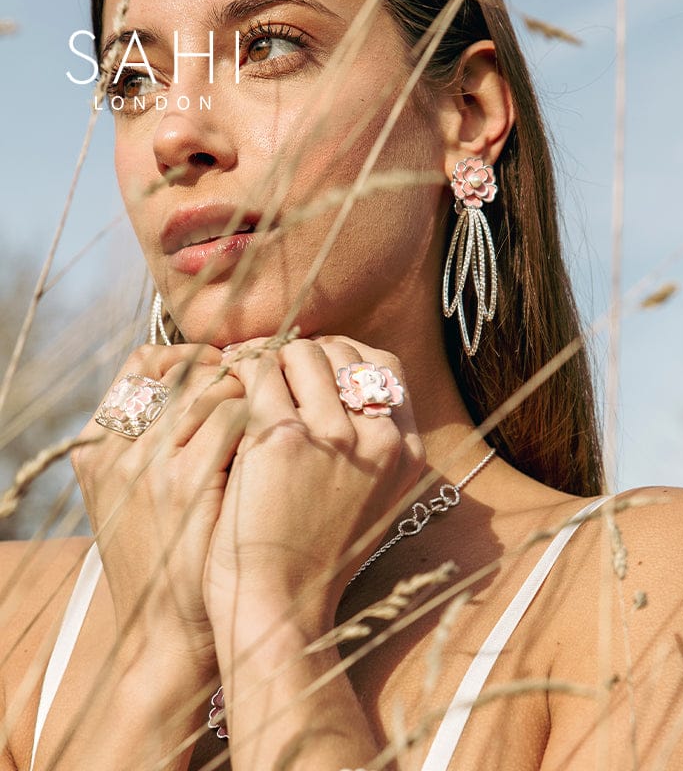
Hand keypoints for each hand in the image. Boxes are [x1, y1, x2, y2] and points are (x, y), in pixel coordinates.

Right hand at [72, 343, 247, 662]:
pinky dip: (262, 418)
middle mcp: (118, 447)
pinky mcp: (188, 482)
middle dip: (228, 368)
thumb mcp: (141, 496)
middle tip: (261, 383)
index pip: (142, 363)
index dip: (189, 356)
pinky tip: (278, 440)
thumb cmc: (170, 559)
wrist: (168, 633)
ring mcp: (149, 463)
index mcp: (98, 446)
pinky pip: (236, 415)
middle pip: (181, 367)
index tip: (224, 368)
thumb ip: (162, 441)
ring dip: (251, 391)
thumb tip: (214, 384)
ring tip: (272, 412)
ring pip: (212, 385)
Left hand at [204, 336, 424, 628]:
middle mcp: (379, 438)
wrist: (281, 612)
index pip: (384, 367)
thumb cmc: (315, 557)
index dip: (344, 355)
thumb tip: (336, 383)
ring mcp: (335, 436)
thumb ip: (366, 444)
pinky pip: (259, 374)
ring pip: (299, 352)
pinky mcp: (286, 439)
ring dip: (266, 357)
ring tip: (242, 377)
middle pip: (342, 352)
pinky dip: (238, 374)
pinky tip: (224, 391)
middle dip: (300, 351)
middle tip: (267, 365)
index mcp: (406, 451)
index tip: (310, 365)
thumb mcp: (368, 499)